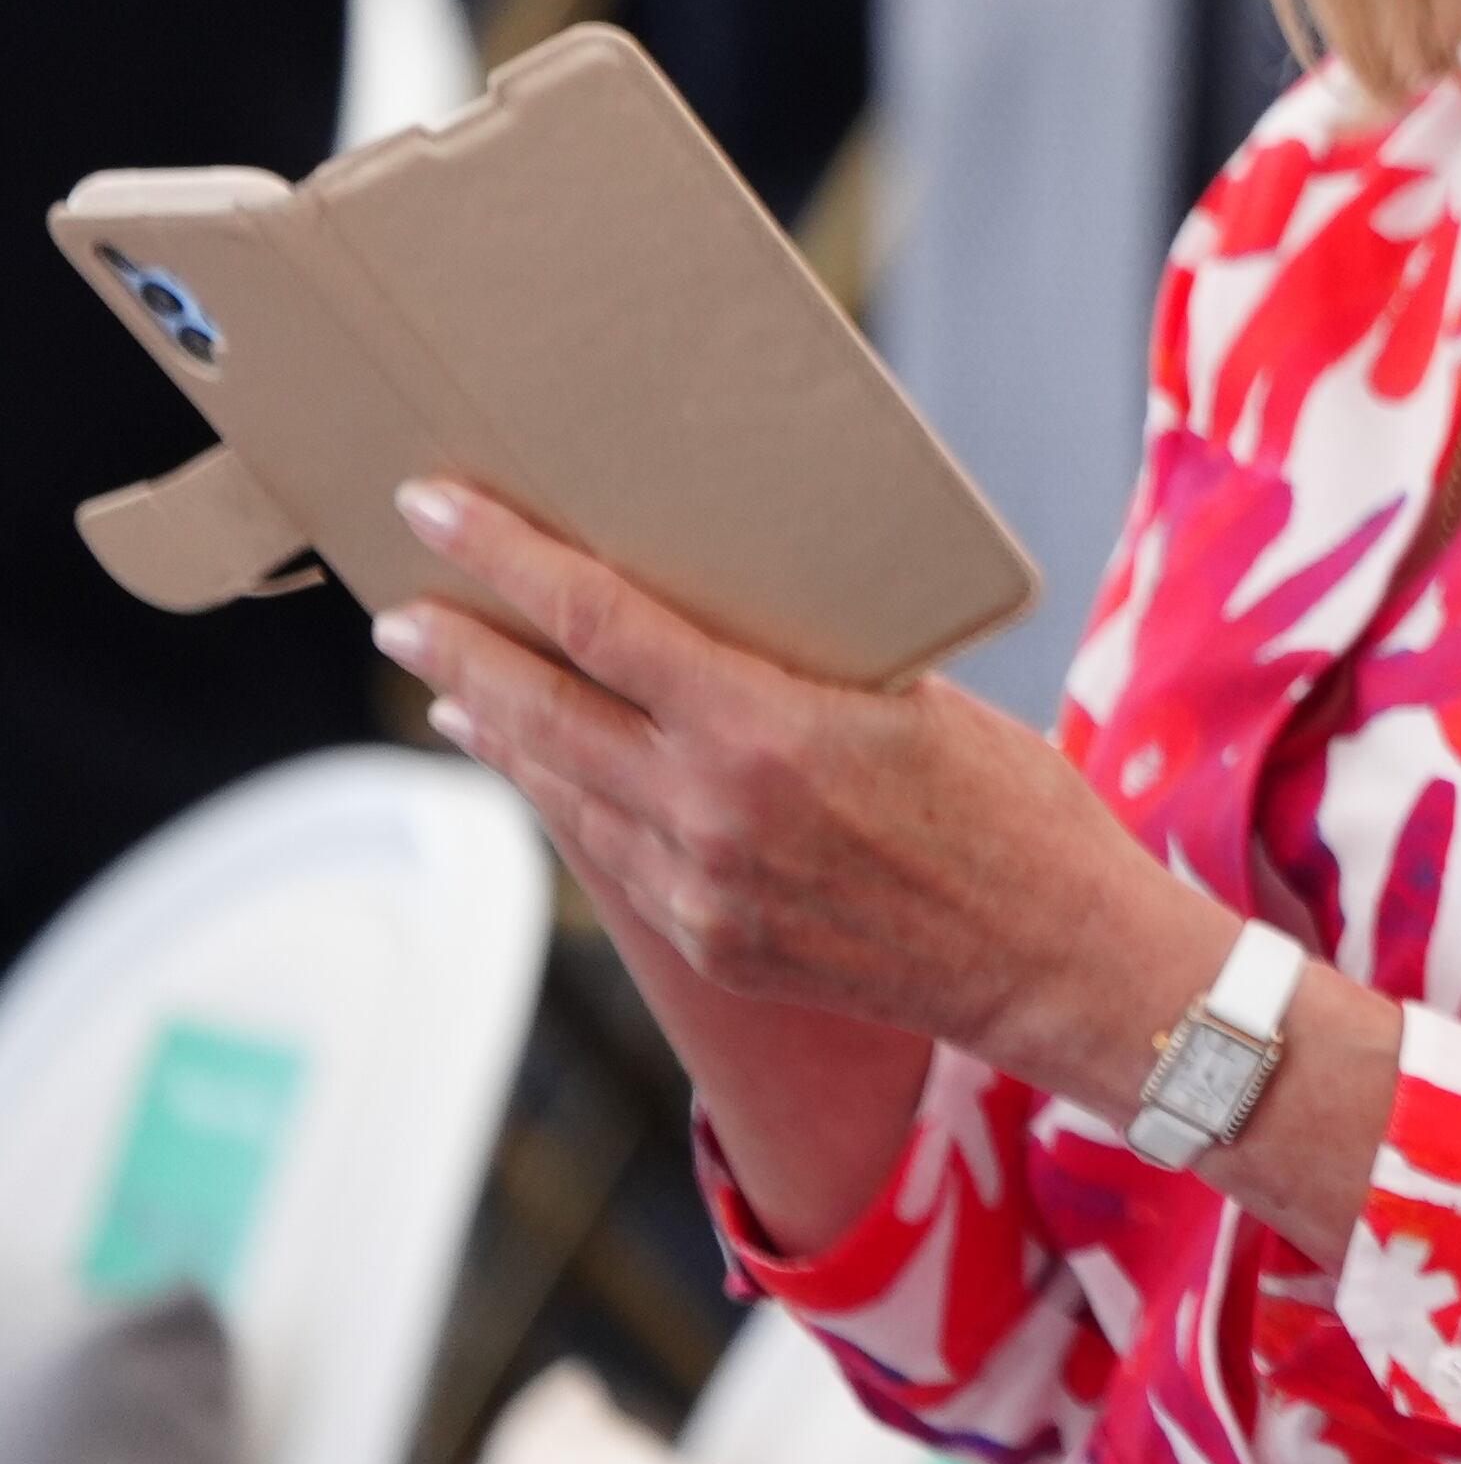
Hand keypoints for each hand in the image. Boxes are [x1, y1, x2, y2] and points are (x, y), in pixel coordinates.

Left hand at [369, 477, 1279, 1251]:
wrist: (1054, 959)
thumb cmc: (1015, 807)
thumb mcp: (917, 703)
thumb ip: (802, 674)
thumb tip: (721, 627)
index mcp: (766, 731)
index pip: (598, 622)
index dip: (507, 559)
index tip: (439, 505)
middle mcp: (709, 813)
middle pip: (542, 710)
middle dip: (460, 650)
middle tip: (402, 606)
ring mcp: (700, 889)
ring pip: (562, 789)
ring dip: (498, 729)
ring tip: (451, 685)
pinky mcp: (712, 941)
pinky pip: (611, 854)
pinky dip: (565, 799)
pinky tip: (547, 771)